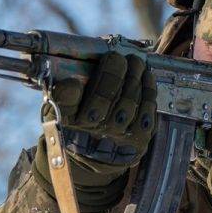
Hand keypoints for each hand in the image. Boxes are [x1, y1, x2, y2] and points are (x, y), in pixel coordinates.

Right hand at [31, 52, 156, 212]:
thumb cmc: (79, 122)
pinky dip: (149, 90)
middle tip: (119, 57)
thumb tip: (71, 85)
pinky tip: (146, 77)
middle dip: (115, 70)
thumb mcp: (62, 109)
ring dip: (135, 76)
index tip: (74, 79)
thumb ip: (63, 95)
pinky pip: (148, 110)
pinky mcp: (139, 138)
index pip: (67, 103)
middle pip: (106, 95)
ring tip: (136, 62)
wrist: (96, 155)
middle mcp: (94, 131)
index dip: (69, 91)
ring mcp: (119, 136)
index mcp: (69, 120)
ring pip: (130, 99)